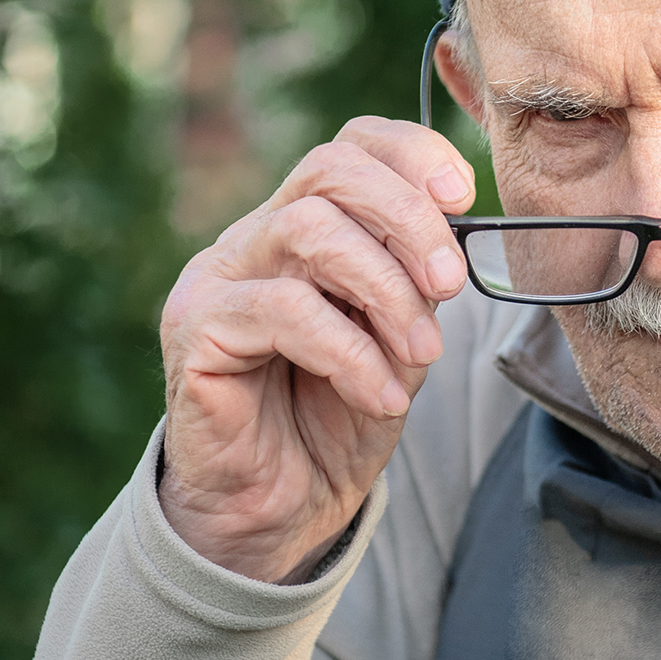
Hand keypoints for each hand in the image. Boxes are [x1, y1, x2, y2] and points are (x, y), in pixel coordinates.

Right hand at [156, 117, 475, 582]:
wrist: (279, 512)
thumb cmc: (336, 421)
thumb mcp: (399, 345)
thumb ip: (416, 290)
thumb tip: (451, 249)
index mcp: (304, 227)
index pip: (350, 147)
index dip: (412, 155)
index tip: (465, 197)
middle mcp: (254, 239)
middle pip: (328, 170)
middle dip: (407, 218)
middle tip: (451, 285)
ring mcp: (217, 279)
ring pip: (308, 229)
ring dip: (385, 290)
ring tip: (424, 352)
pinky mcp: (195, 331)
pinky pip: (282, 311)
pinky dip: (349, 352)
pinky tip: (380, 395)